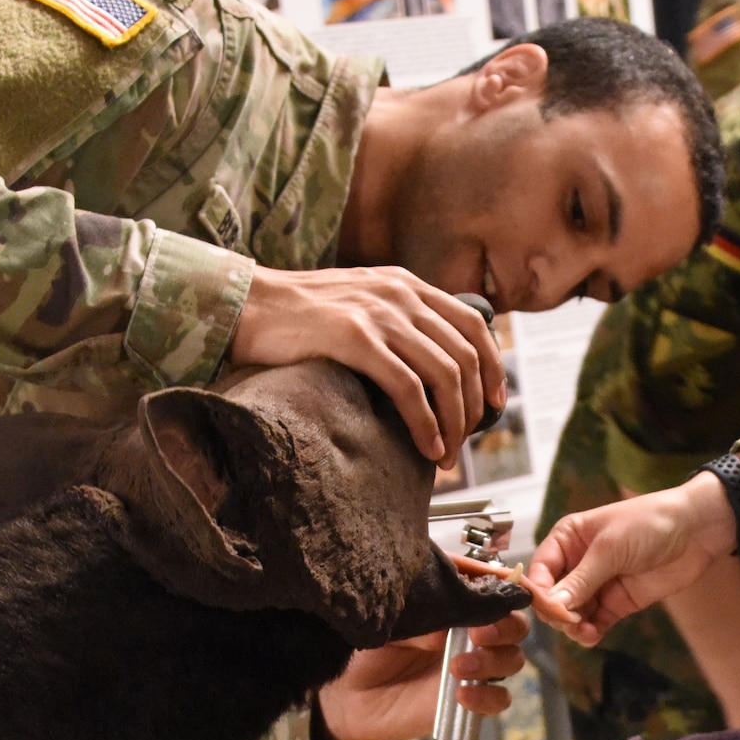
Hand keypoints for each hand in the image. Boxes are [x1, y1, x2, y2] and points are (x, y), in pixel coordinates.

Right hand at [231, 265, 504, 468]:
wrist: (245, 304)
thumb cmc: (295, 316)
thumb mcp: (357, 302)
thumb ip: (393, 320)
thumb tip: (426, 363)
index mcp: (405, 284)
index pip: (474, 325)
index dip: (493, 369)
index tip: (494, 406)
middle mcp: (400, 294)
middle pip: (465, 356)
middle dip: (473, 408)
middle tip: (463, 443)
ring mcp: (378, 314)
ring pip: (444, 374)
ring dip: (454, 423)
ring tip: (446, 455)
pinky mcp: (354, 338)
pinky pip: (408, 388)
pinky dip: (426, 423)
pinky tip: (427, 447)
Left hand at [316, 610, 528, 739]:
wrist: (346, 696)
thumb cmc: (365, 649)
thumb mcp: (390, 622)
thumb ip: (423, 616)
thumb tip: (450, 623)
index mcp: (455, 606)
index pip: (494, 591)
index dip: (504, 589)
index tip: (499, 590)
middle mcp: (469, 634)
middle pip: (514, 625)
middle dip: (504, 627)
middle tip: (478, 634)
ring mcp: (472, 668)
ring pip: (511, 660)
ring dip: (493, 661)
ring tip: (457, 667)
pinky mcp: (468, 701)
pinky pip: (498, 699)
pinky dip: (488, 697)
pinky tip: (460, 695)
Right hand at [527, 476, 737, 646]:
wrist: (698, 531)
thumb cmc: (650, 523)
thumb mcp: (611, 548)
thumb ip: (581, 580)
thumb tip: (552, 605)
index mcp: (567, 539)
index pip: (539, 570)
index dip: (539, 591)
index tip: (548, 608)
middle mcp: (577, 563)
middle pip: (552, 596)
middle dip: (557, 612)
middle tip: (570, 621)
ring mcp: (597, 585)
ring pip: (571, 614)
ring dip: (573, 626)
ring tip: (584, 631)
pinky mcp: (617, 603)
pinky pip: (594, 622)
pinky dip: (589, 632)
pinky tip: (592, 636)